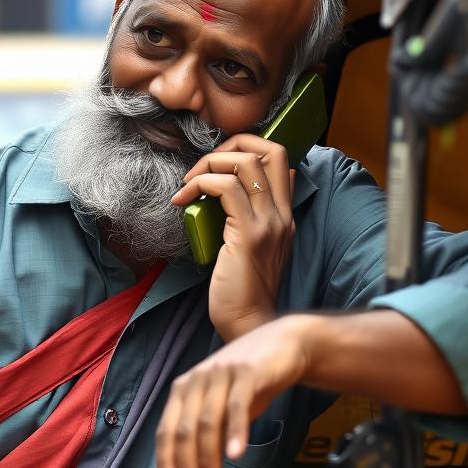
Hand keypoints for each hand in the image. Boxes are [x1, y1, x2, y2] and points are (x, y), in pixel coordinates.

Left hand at [156, 315, 313, 467]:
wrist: (283, 344)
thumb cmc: (248, 382)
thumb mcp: (223, 411)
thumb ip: (209, 438)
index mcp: (182, 390)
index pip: (166, 431)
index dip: (165, 464)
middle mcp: (196, 380)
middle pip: (183, 430)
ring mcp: (220, 374)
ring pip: (207, 421)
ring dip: (207, 457)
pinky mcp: (247, 372)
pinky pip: (237, 405)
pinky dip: (235, 431)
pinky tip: (236, 455)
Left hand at [171, 135, 295, 342]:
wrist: (246, 323)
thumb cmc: (239, 290)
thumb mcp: (249, 248)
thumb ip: (247, 219)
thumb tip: (236, 191)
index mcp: (284, 215)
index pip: (278, 157)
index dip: (246, 147)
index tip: (216, 164)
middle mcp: (282, 214)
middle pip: (269, 148)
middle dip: (230, 143)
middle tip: (201, 166)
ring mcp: (268, 223)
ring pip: (245, 162)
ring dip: (208, 163)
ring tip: (188, 184)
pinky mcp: (249, 234)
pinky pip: (225, 187)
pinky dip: (200, 183)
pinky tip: (183, 200)